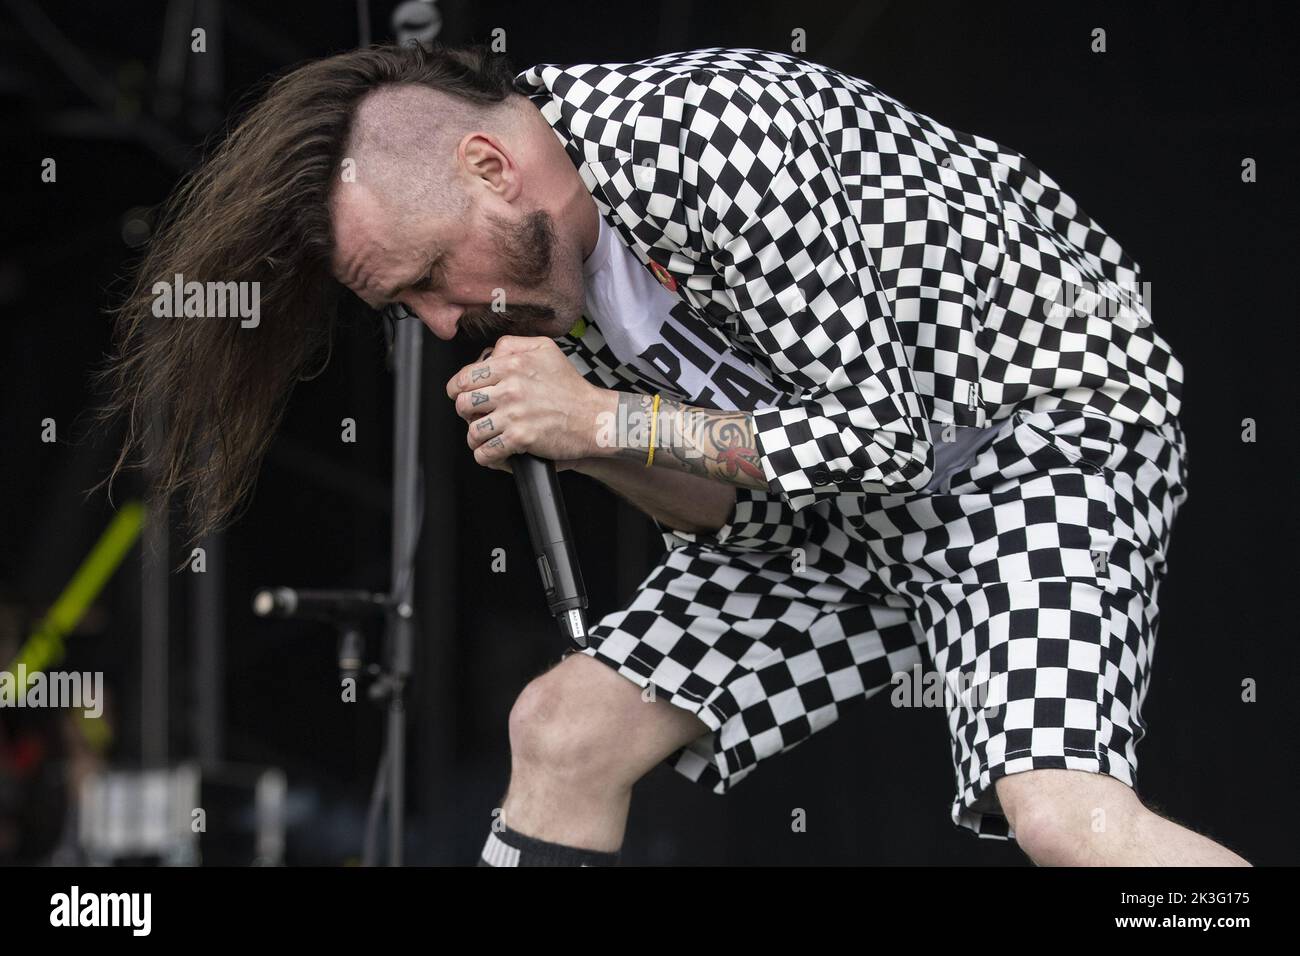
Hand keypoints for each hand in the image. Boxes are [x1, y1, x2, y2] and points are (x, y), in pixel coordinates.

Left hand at [446, 336, 615, 471]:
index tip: (460, 396)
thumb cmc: (572, 388)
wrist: (595, 417)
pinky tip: (494, 453)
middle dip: (467, 414)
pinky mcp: (521, 437)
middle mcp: (510, 387)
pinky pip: (487, 452)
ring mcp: (514, 413)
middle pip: (464, 404)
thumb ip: (513, 346)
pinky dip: (487, 456)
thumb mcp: (546, 350)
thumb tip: (488, 355)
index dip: (458, 390)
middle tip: (477, 417)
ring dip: (477, 437)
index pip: (466, 377)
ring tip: (487, 437)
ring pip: (473, 430)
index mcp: (512, 363)